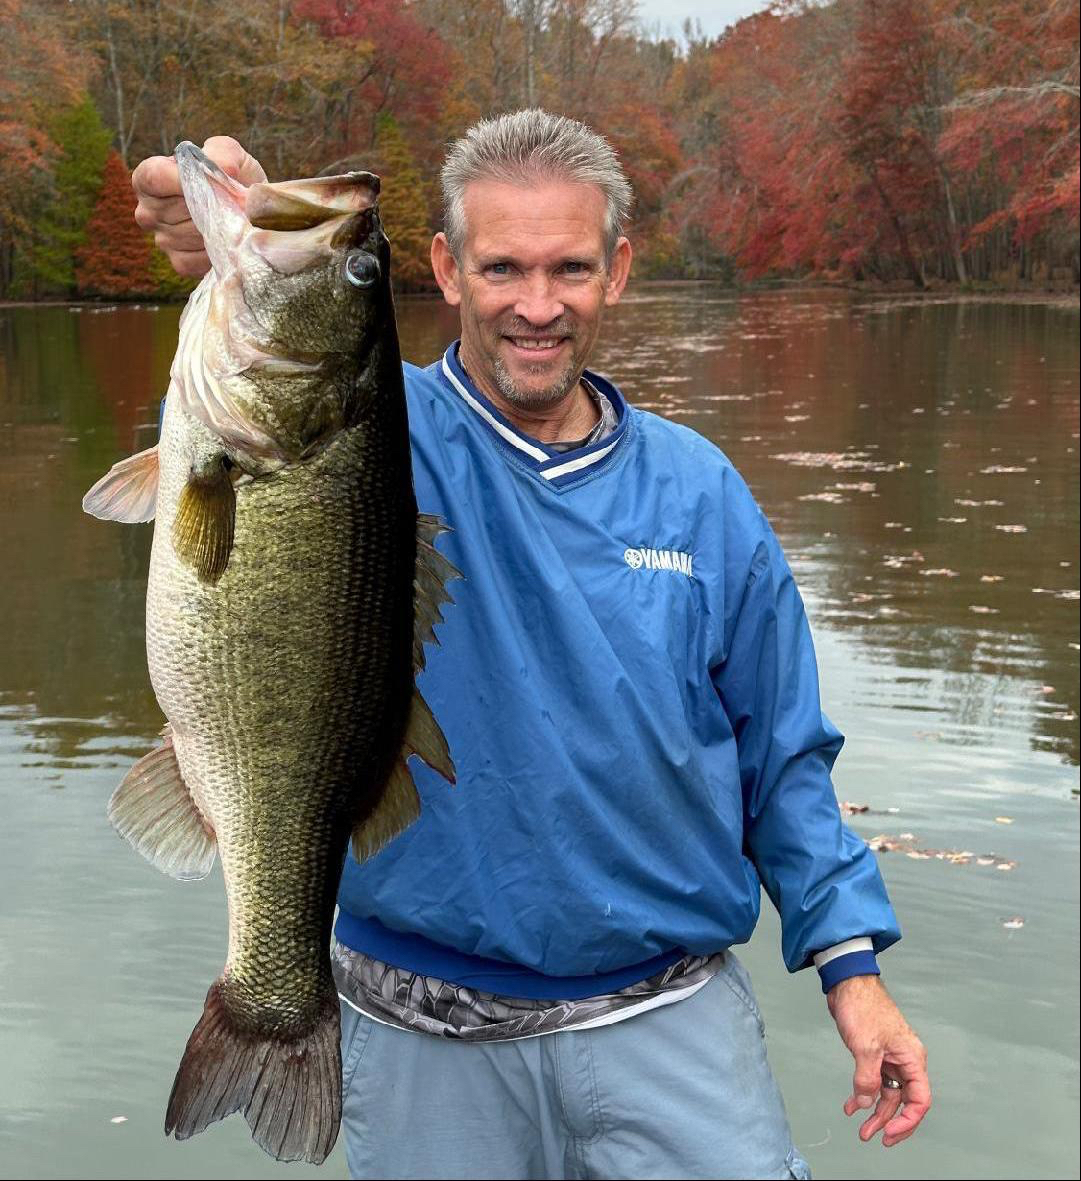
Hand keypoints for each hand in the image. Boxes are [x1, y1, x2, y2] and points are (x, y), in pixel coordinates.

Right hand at [132, 136, 265, 276]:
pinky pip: (198, 259)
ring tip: (230, 219)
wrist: (247, 209)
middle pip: (176, 209)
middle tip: (230, 201)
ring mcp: (162, 240)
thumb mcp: (228, 153)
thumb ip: (222, 152)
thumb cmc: (230, 175)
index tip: (208, 180)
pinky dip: (218, 250)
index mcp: (148, 178)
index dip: (181, 179)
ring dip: (216, 229)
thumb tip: (223, 168)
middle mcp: (147, 212)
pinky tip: (226, 239)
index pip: (154, 178)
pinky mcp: (180, 263)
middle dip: (208, 206)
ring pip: (191, 235)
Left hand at [827, 974, 930, 1146]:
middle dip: (889, 1121)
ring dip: (874, 1110)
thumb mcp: (865, 1047)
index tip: (888, 1133)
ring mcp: (889, 1058)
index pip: (919, 1100)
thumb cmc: (863, 1007)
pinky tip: (851, 1104)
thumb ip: (866, 1078)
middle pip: (904, 1101)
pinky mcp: (874, 1053)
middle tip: (872, 1136)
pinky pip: (873, 1081)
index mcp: (912, 1058)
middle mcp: (905, 1060)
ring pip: (887, 1093)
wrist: (847, 983)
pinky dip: (863, 1093)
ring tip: (861, 1127)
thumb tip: (865, 1104)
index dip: (906, 1121)